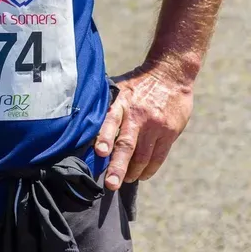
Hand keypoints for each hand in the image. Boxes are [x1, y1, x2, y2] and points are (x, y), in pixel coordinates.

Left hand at [94, 66, 193, 189]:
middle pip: (127, 144)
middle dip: (117, 166)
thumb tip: (86, 123)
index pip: (111, 120)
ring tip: (124, 179)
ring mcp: (156, 125)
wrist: (170, 74)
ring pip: (143, 156)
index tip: (99, 152)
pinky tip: (141, 175)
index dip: (105, 136)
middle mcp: (138, 114)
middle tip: (111, 183)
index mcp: (122, 101)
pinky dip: (149, 170)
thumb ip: (108, 105)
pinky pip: (158, 157)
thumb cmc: (139, 84)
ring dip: (132, 172)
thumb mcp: (121, 87)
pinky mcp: (170, 132)